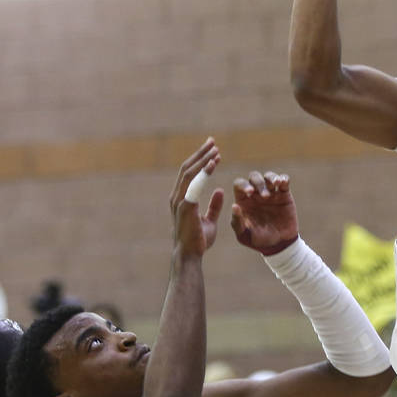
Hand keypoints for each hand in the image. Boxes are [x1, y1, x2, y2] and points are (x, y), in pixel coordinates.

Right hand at [170, 138, 223, 256]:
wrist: (191, 254)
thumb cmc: (198, 240)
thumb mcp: (209, 220)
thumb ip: (213, 205)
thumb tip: (219, 191)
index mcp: (181, 199)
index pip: (189, 174)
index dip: (199, 160)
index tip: (212, 150)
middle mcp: (177, 197)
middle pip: (187, 168)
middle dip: (200, 154)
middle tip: (213, 142)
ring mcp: (179, 201)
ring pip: (190, 173)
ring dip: (203, 159)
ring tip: (216, 150)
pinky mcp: (185, 206)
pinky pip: (194, 184)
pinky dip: (203, 172)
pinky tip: (213, 164)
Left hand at [231, 171, 298, 254]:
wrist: (279, 245)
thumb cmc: (258, 240)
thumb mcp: (244, 234)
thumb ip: (237, 222)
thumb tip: (234, 206)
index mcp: (244, 201)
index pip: (239, 184)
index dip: (243, 185)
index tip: (250, 192)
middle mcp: (256, 194)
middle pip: (254, 177)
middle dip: (258, 182)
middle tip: (265, 196)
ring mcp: (271, 193)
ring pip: (269, 176)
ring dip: (271, 178)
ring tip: (275, 185)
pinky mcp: (284, 195)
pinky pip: (284, 181)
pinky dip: (283, 179)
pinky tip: (282, 183)